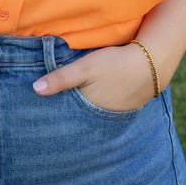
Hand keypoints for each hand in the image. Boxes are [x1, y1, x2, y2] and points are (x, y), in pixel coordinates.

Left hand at [32, 43, 154, 111]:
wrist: (150, 64)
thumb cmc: (114, 64)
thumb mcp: (85, 67)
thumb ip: (60, 78)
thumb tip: (35, 89)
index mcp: (87, 110)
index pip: (64, 120)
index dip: (52, 117)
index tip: (39, 117)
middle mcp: (99, 119)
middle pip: (77, 120)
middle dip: (65, 118)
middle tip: (50, 116)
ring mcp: (113, 117)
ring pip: (90, 118)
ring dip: (81, 114)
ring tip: (69, 111)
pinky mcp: (123, 111)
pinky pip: (103, 114)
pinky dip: (95, 110)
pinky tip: (92, 103)